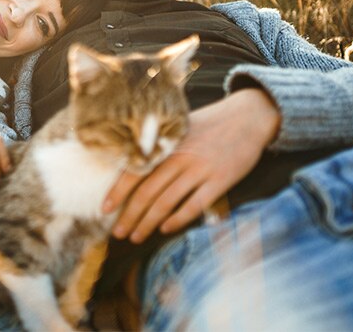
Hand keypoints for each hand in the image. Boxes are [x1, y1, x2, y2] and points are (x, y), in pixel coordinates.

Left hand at [103, 88, 280, 242]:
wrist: (248, 117)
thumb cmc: (210, 124)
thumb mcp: (180, 128)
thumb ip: (160, 146)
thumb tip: (132, 164)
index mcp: (165, 144)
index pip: (133, 171)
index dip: (117, 193)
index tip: (104, 209)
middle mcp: (178, 157)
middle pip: (146, 192)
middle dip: (129, 216)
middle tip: (118, 233)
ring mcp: (199, 169)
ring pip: (166, 202)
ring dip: (148, 223)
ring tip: (136, 236)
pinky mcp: (220, 180)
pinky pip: (194, 205)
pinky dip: (178, 219)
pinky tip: (165, 229)